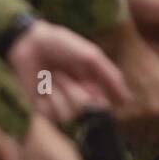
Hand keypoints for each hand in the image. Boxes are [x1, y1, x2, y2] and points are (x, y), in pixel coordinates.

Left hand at [7, 20, 132, 124]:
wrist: (30, 43)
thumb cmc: (62, 45)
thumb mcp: (91, 55)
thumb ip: (110, 76)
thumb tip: (128, 100)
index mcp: (93, 87)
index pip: (104, 108)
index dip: (99, 101)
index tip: (89, 86)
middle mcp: (79, 99)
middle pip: (87, 113)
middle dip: (77, 93)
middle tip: (66, 74)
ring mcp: (61, 105)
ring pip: (70, 116)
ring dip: (61, 93)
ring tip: (54, 77)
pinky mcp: (44, 110)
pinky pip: (53, 117)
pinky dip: (49, 99)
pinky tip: (43, 86)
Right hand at [97, 28, 158, 159]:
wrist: (121, 52)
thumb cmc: (149, 60)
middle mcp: (158, 111)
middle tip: (150, 113)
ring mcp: (138, 117)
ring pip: (144, 137)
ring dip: (142, 130)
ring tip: (136, 110)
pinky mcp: (119, 120)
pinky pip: (127, 134)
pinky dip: (127, 128)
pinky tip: (126, 112)